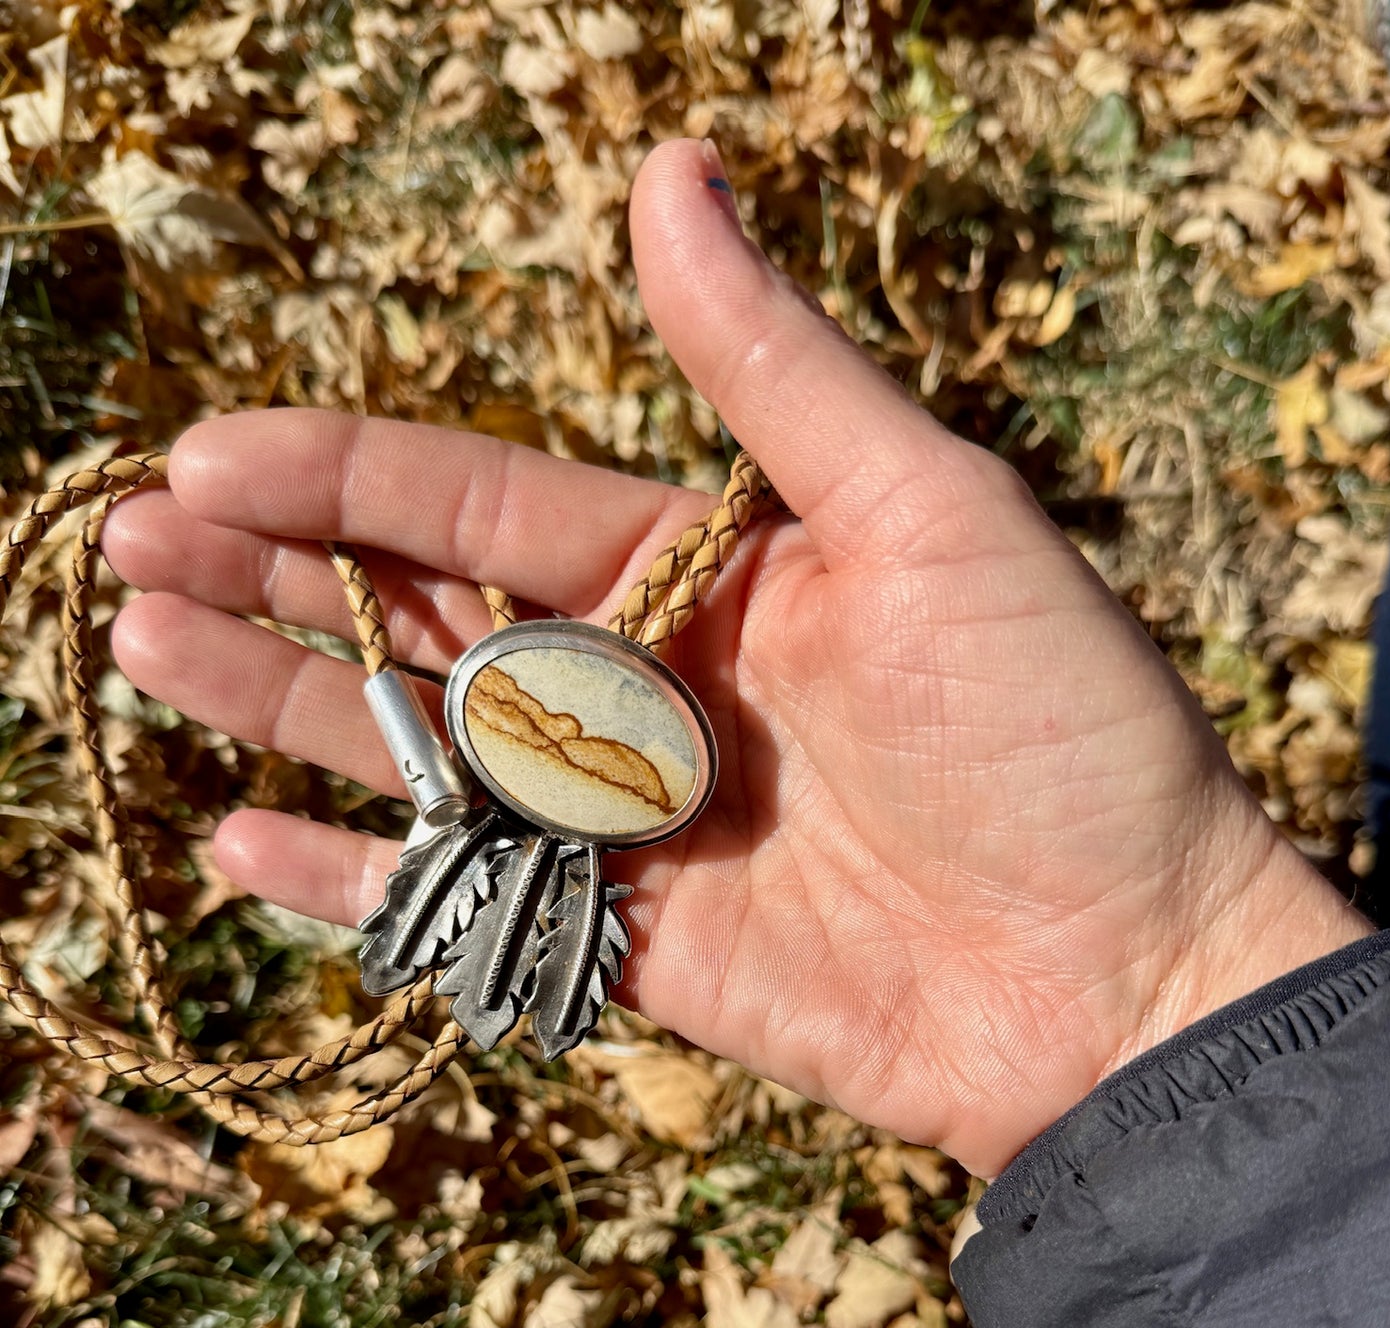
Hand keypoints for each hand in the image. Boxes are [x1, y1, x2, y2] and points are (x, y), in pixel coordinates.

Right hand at [102, 139, 1366, 1174]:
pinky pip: (471, 909)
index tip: (210, 451)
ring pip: (423, 754)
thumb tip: (666, 167)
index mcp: (704, 568)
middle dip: (279, 575)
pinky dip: (362, 885)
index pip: (485, 502)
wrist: (1127, 969)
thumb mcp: (928, 515)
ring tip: (145, 645)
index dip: (345, 474)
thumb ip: (774, 374)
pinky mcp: (637, 953)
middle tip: (133, 542)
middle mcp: (650, 690)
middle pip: (423, 618)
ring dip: (283, 704)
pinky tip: (245, 844)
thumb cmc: (1058, 728)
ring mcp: (634, 827)